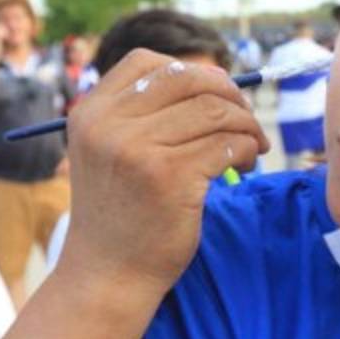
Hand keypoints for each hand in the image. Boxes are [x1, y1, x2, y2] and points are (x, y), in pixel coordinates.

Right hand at [56, 50, 269, 293]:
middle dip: (227, 93)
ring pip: (214, 110)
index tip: (216, 93)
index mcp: (90, 113)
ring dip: (245, 125)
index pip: (146, 62)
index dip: (190, 70)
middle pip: (186, 78)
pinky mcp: (171, 177)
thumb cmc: (120, 215)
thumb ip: (142, 115)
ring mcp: (138, 150)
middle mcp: (108, 125)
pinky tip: (243, 165)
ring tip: (249, 148)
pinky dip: (246, 148)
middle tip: (245, 118)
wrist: (107, 276)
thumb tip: (216, 78)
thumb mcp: (110, 153)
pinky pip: (227, 143)